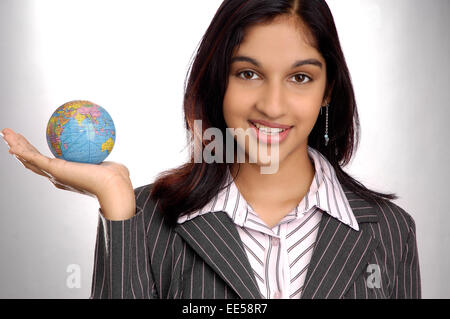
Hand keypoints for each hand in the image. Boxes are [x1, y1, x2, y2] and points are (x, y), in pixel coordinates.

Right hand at [1, 128, 135, 219]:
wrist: (114, 186)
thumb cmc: (117, 178)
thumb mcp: (110, 163)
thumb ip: (106, 155)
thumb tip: (110, 142)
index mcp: (67, 176)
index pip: (47, 164)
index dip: (36, 156)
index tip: (29, 146)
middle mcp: (57, 177)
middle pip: (32, 162)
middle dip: (20, 149)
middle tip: (10, 138)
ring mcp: (54, 174)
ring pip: (28, 159)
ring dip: (15, 145)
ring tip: (5, 133)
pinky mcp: (54, 169)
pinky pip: (33, 157)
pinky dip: (21, 149)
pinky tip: (11, 141)